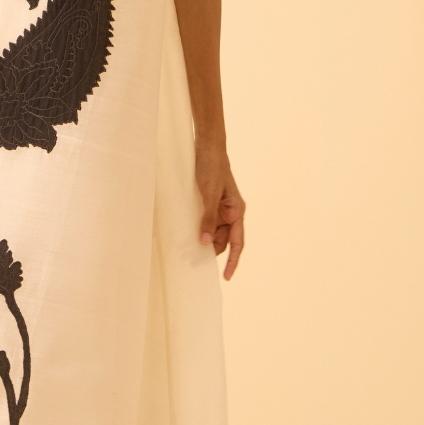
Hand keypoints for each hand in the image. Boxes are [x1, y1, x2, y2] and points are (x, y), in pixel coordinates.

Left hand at [195, 142, 245, 279]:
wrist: (206, 147)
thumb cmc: (212, 168)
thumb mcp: (208, 194)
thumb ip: (208, 218)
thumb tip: (206, 243)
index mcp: (236, 211)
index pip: (237, 242)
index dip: (233, 261)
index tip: (226, 277)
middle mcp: (230, 213)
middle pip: (222, 240)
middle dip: (210, 251)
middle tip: (191, 262)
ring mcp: (219, 209)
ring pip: (212, 233)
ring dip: (201, 240)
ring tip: (185, 251)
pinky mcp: (208, 204)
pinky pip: (204, 223)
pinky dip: (197, 230)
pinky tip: (185, 236)